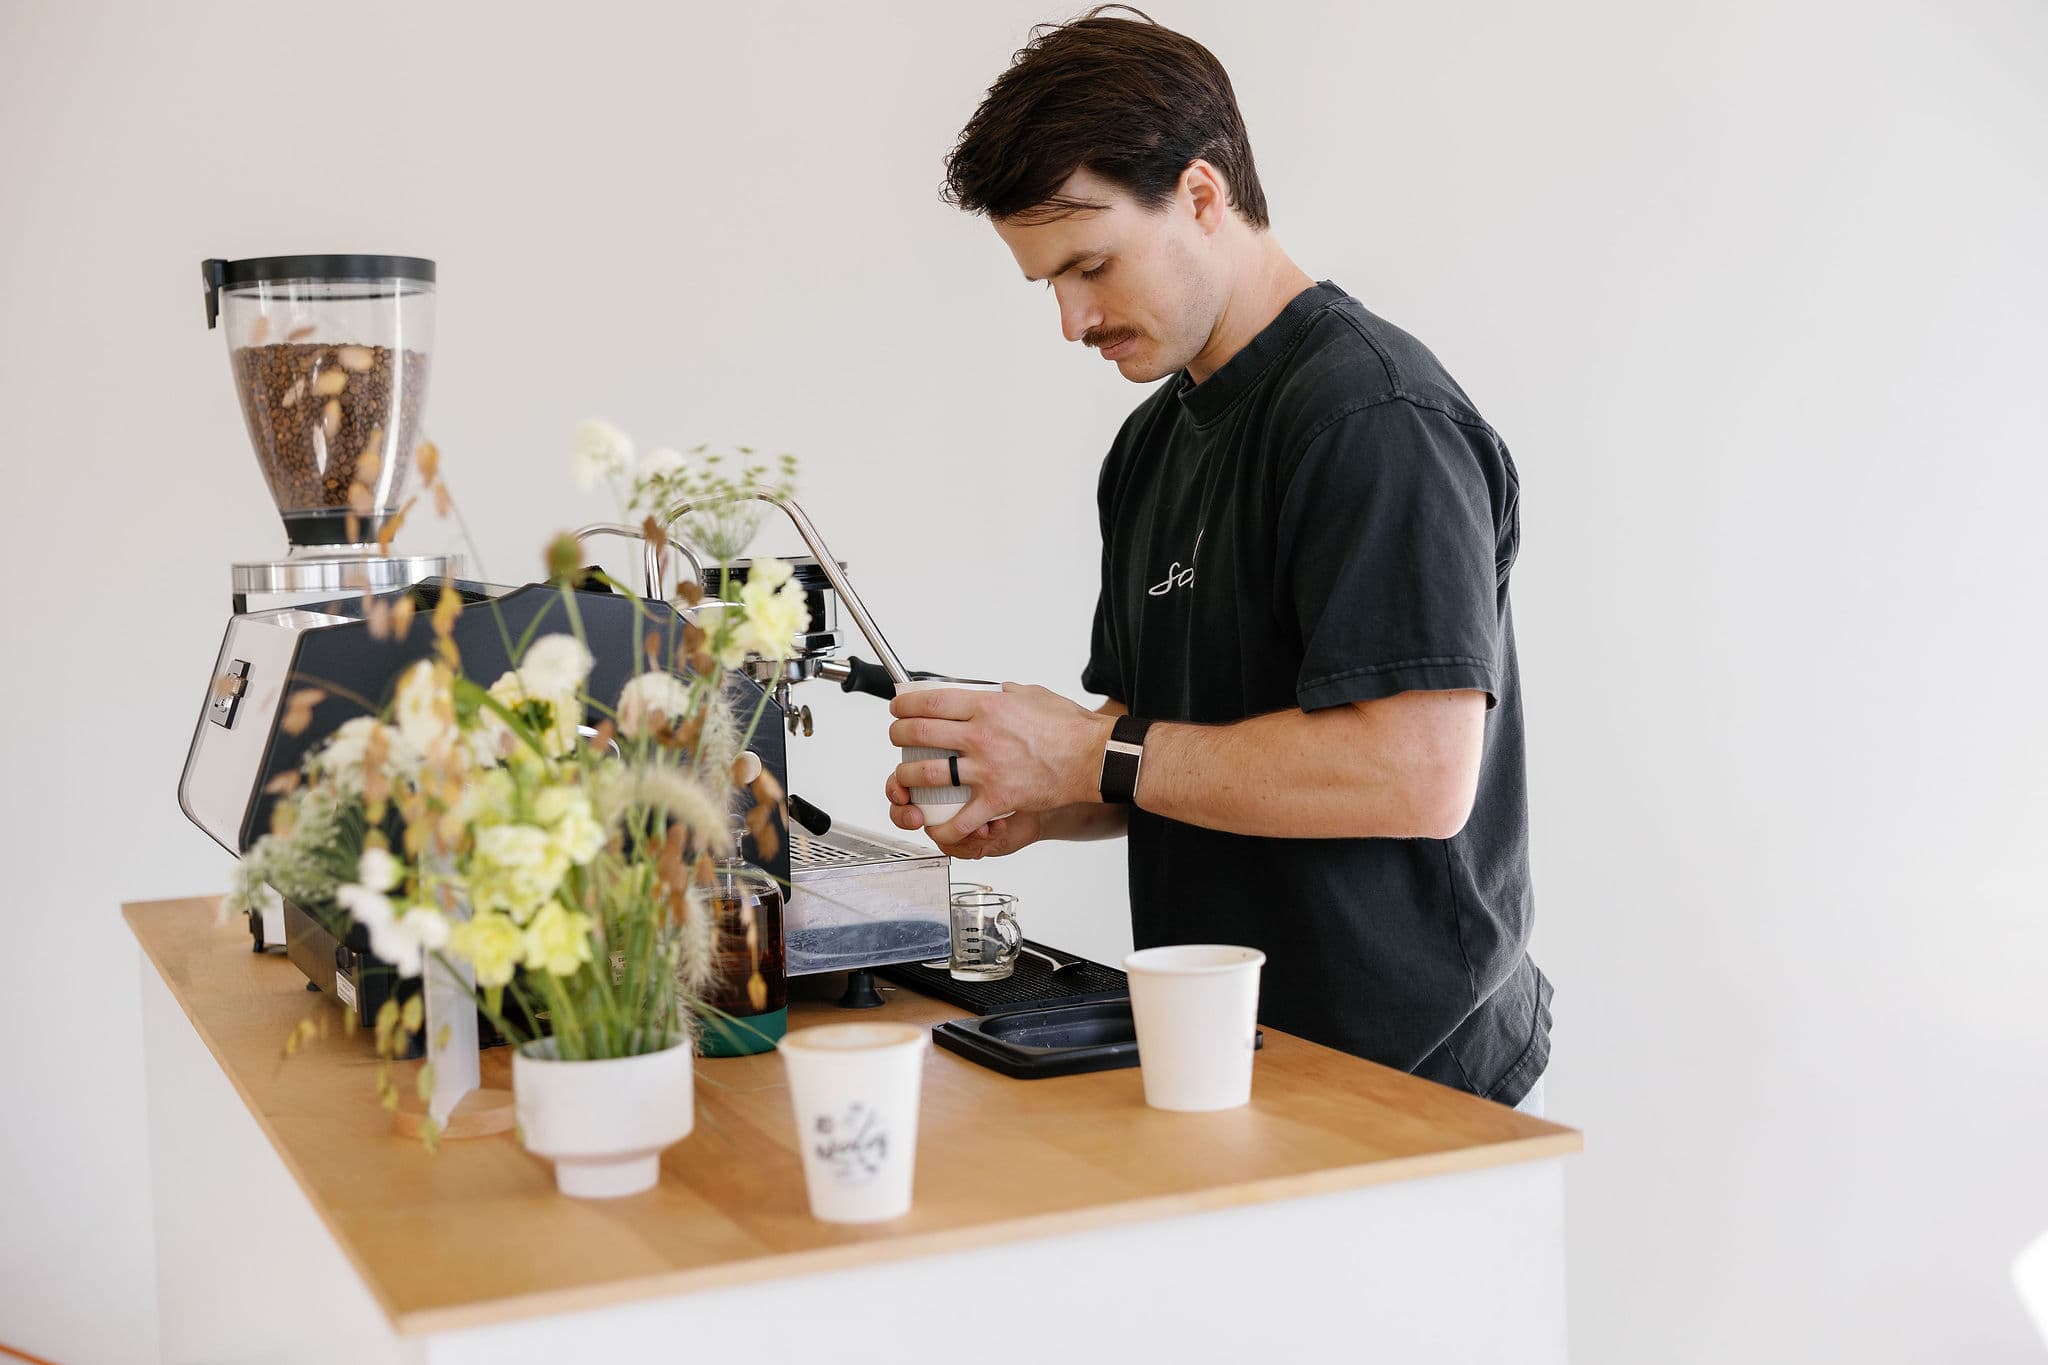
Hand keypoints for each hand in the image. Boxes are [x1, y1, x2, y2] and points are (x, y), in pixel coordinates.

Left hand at [888, 682, 1113, 842]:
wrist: (1093, 758)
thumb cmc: (1069, 727)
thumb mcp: (1032, 694)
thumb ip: (1006, 693)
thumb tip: (993, 692)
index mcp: (987, 706)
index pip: (931, 702)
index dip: (905, 705)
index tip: (898, 709)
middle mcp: (980, 735)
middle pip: (920, 733)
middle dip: (898, 735)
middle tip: (896, 736)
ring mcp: (987, 768)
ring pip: (928, 773)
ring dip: (907, 776)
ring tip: (905, 776)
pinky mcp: (998, 797)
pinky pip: (961, 818)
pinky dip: (944, 826)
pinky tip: (935, 825)